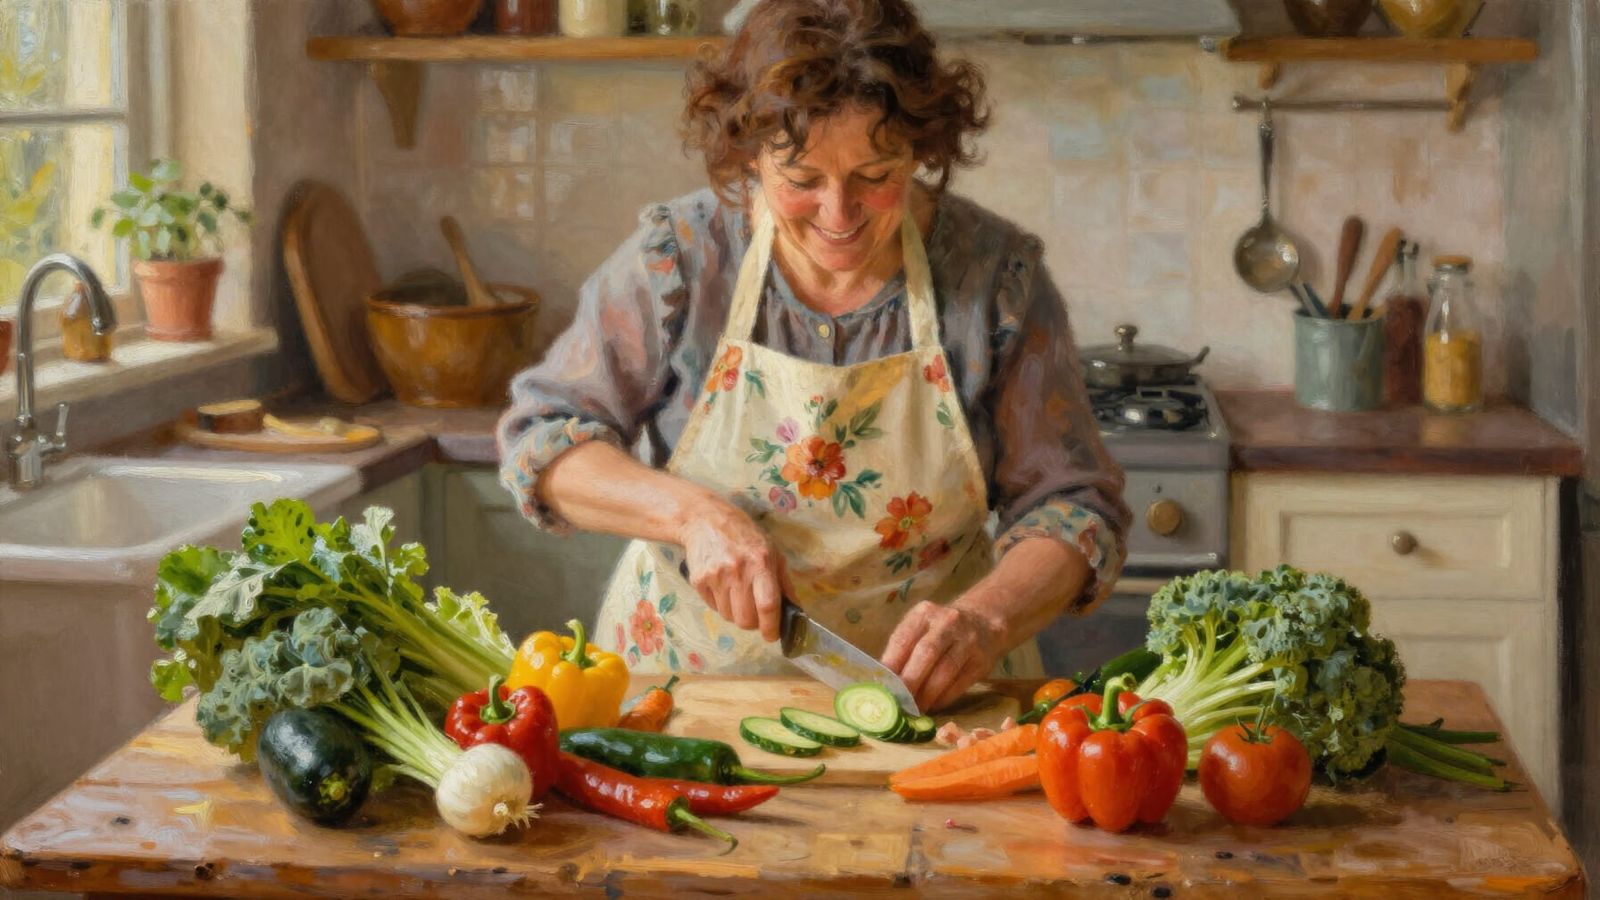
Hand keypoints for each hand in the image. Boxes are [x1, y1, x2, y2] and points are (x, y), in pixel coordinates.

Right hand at [678, 497, 786, 641]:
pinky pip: (713, 607)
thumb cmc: (744, 535)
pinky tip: (722, 586)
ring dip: (736, 613)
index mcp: (761, 563)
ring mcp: (716, 577)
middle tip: (754, 614)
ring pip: (729, 617)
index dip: (771, 627)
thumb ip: (784, 582)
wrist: (705, 519)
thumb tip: (794, 610)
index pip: (768, 605)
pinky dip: (721, 604)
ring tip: (737, 593)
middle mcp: (738, 571)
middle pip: (746, 619)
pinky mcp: (698, 580)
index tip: (772, 636)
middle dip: (753, 623)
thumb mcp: (772, 551)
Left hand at [880, 600, 1007, 712]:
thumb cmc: (940, 631)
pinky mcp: (982, 660)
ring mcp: (968, 640)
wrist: (983, 621)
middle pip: (926, 653)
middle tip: (897, 703)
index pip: (903, 639)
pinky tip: (933, 705)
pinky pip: (960, 683)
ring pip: (945, 671)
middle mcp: (947, 623)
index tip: (881, 687)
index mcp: (924, 613)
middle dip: (909, 681)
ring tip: (915, 709)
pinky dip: (944, 697)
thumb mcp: (921, 628)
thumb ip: (902, 650)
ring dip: (927, 694)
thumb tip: (882, 682)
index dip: (891, 665)